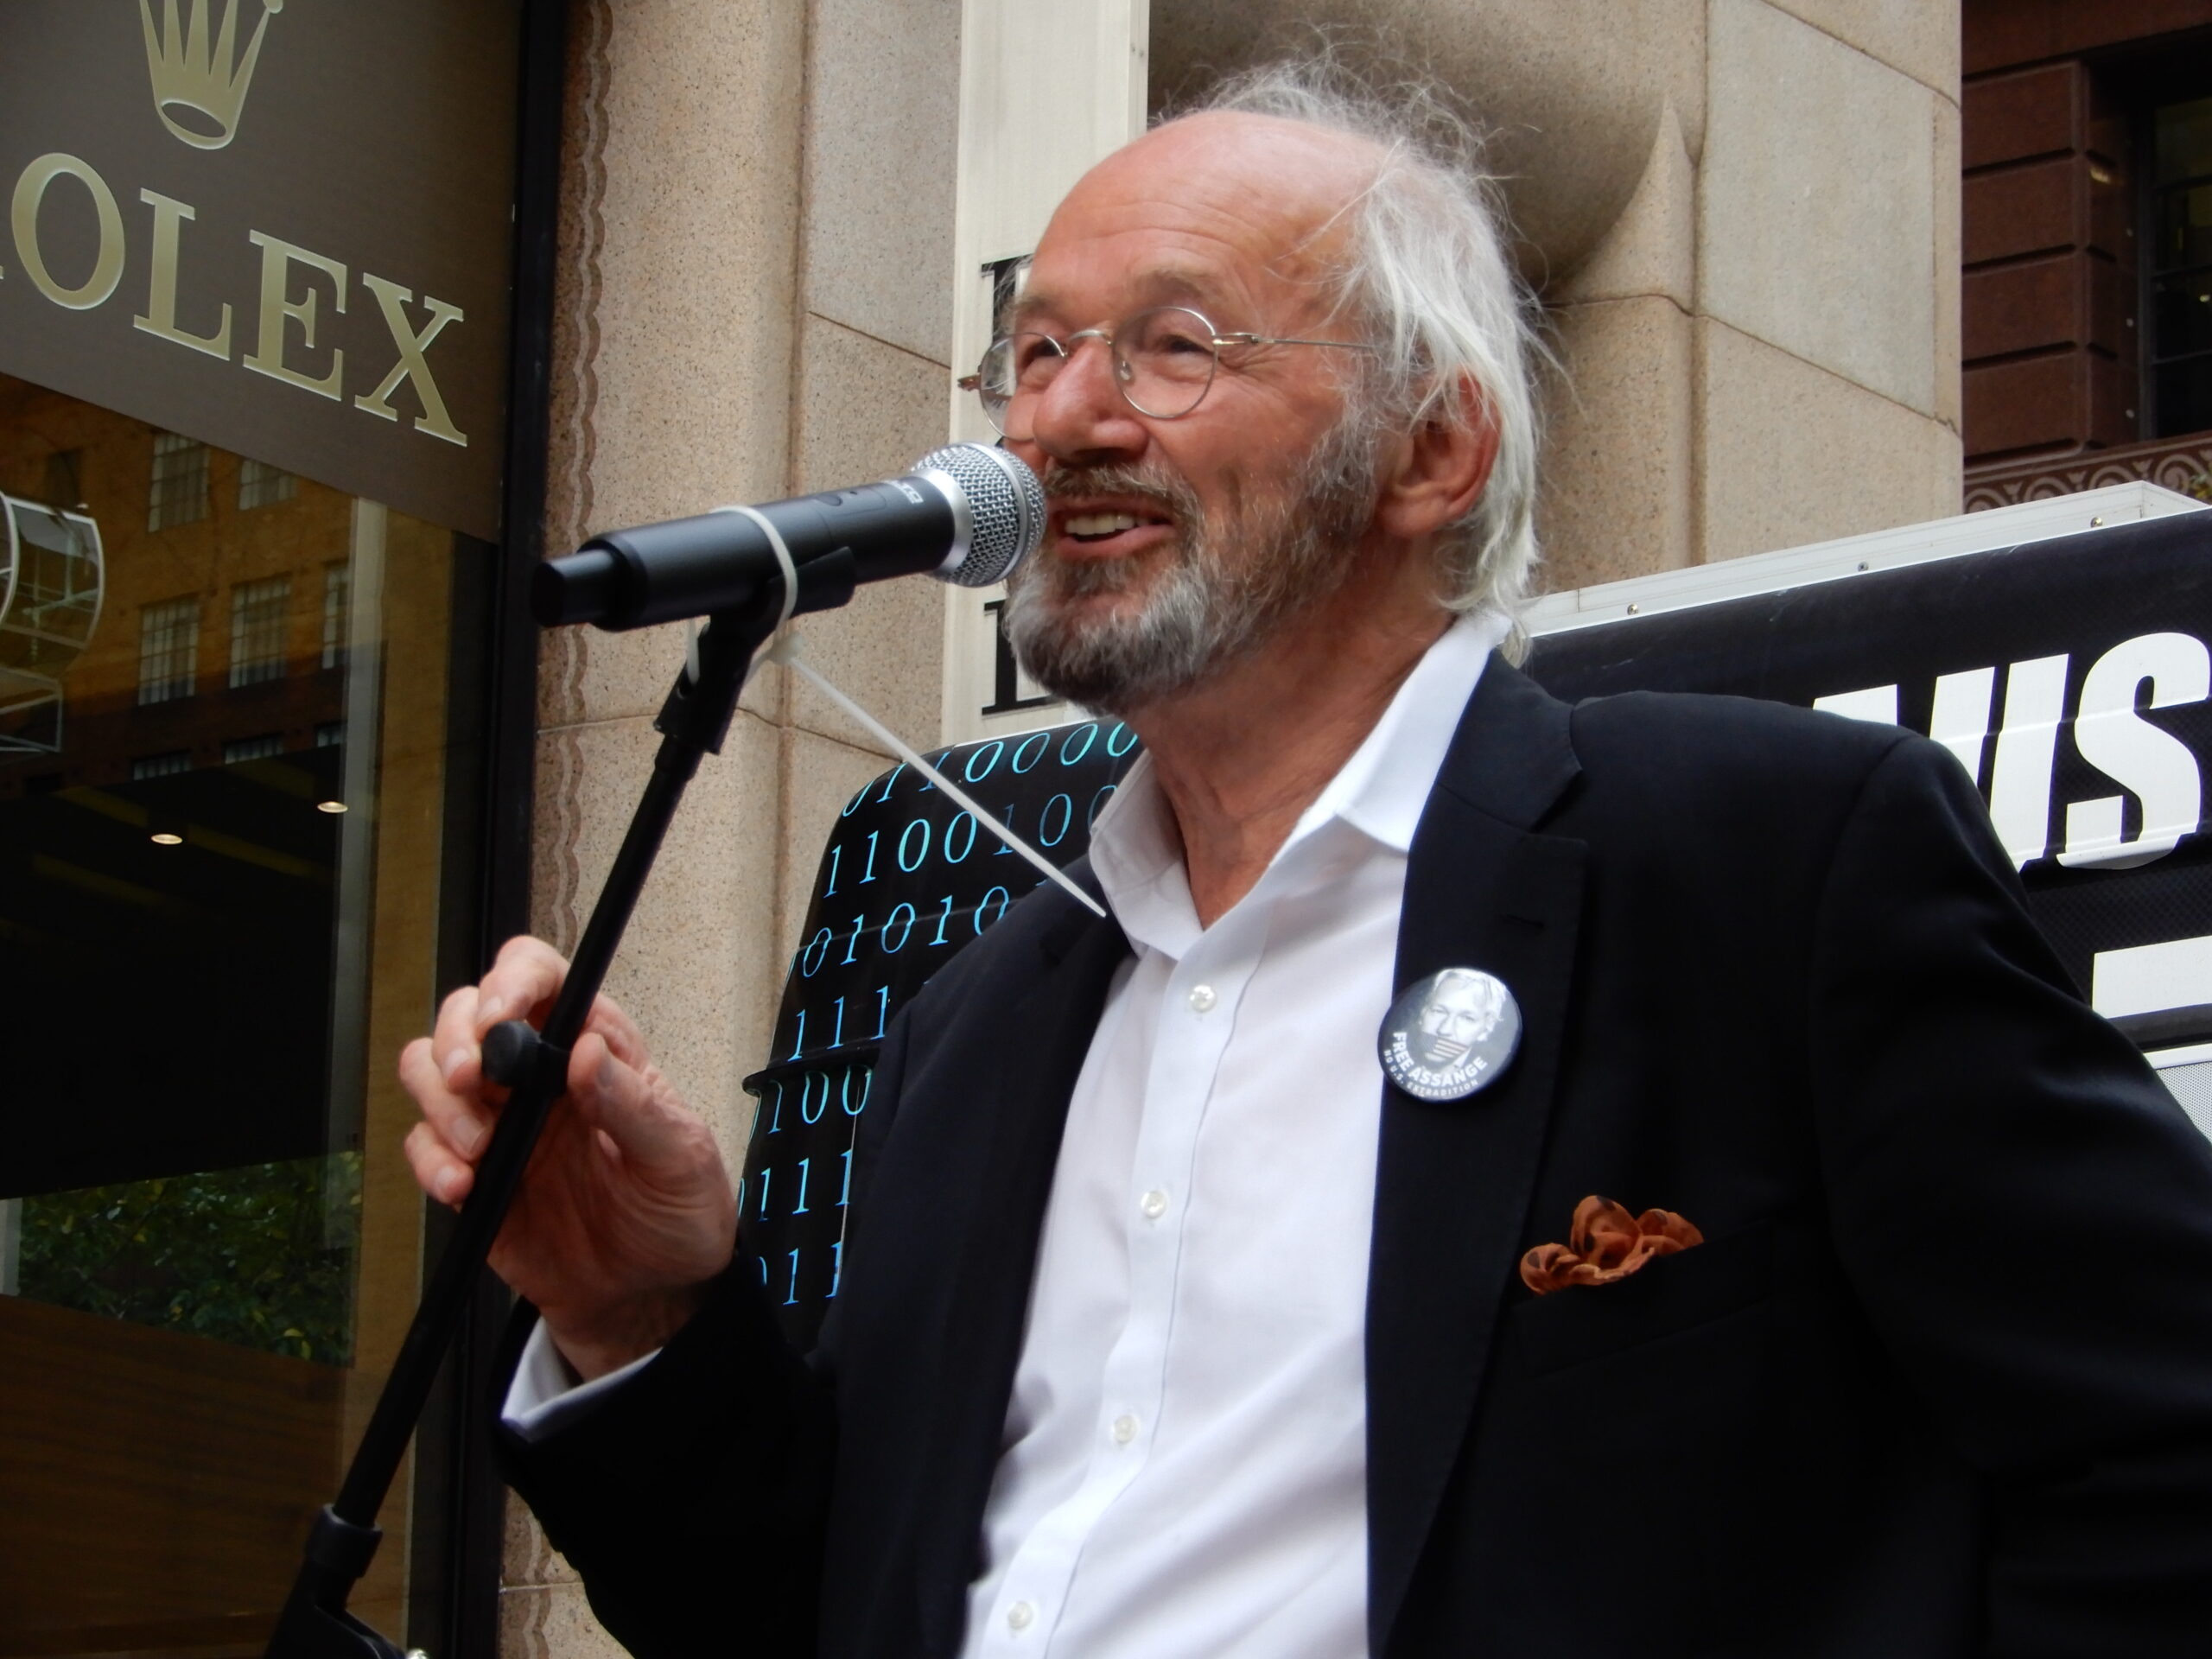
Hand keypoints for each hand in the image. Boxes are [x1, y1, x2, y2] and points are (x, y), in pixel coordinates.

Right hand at [399, 936, 736, 1378]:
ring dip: (438, 1100)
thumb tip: (585, 1050)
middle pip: (465, 1015)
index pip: (542, 979)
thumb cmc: (677, 1212)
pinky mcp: (472, 1174)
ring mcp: (500, 1122)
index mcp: (596, 1049)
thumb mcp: (678, 1157)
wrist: (653, 1294)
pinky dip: (430, 1160)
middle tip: (472, 1080)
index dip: (511, 982)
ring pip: (430, 1070)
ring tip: (478, 1147)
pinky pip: (423, 1146)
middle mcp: (538, 1075)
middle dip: (456, 1039)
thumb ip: (631, 1105)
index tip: (499, 1018)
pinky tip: (464, 1186)